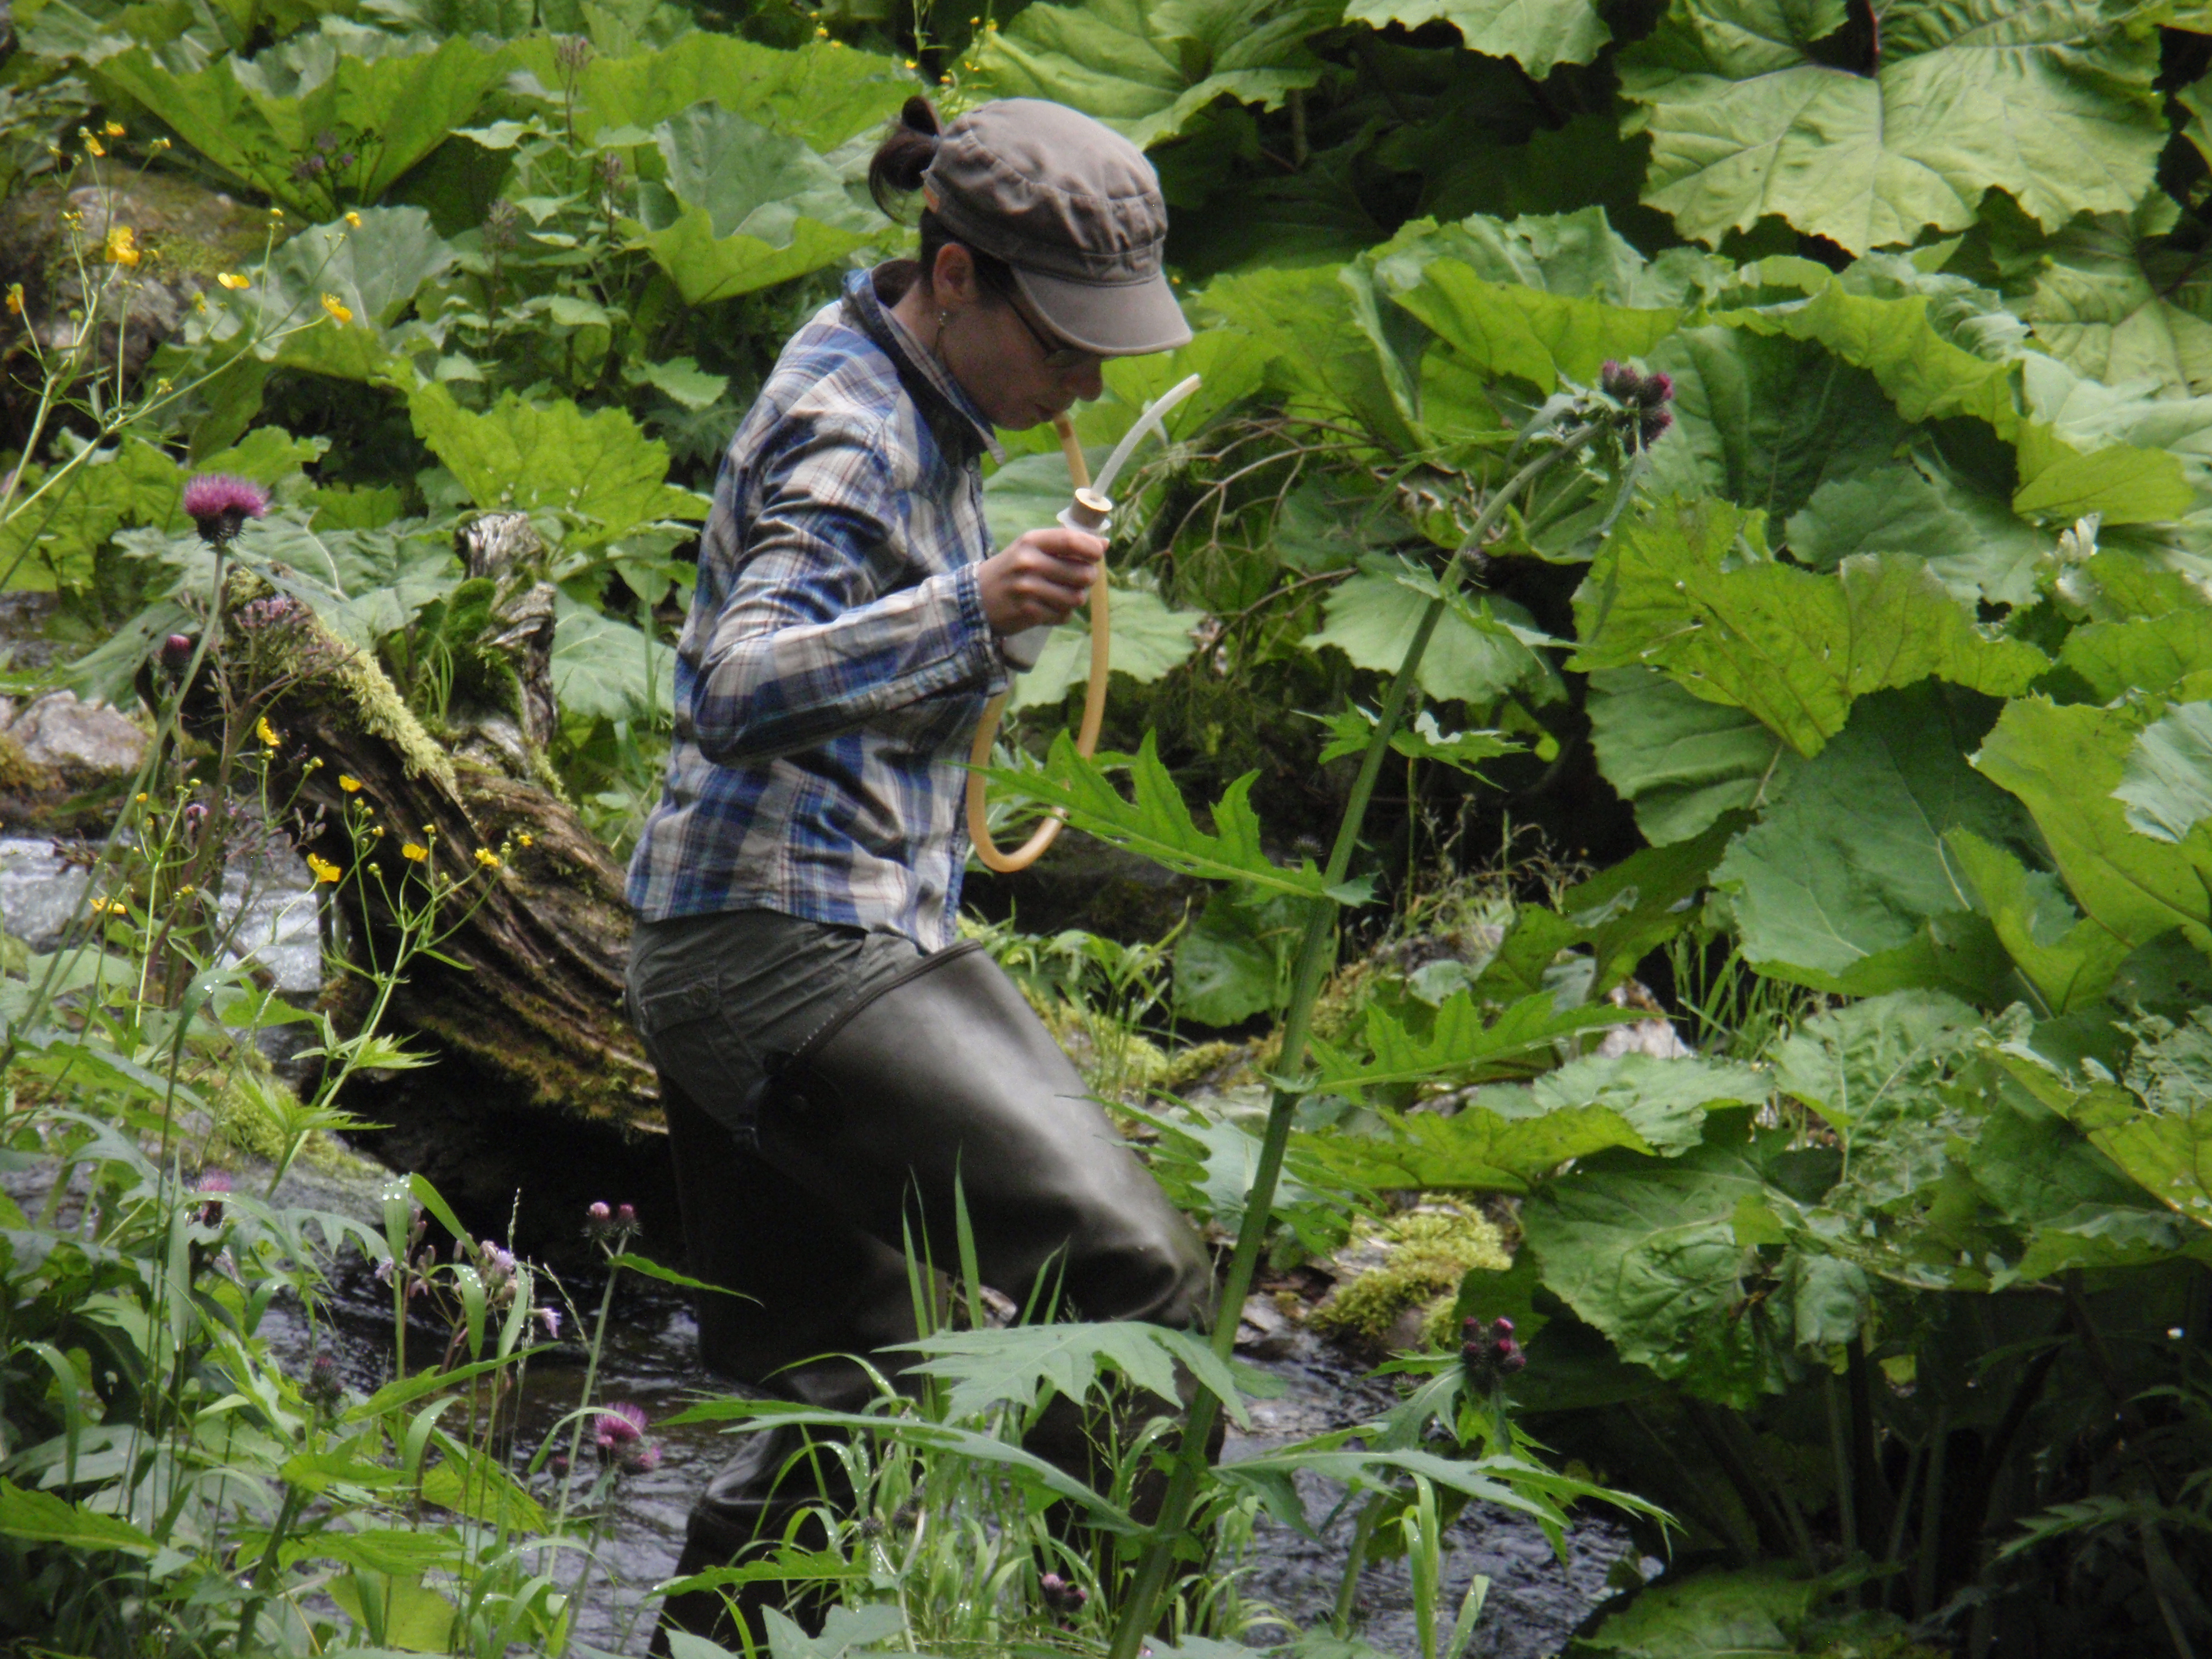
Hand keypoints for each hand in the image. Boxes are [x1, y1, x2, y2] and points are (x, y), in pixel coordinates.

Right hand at [976, 528, 1103, 633]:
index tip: (1097, 554)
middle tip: (1079, 580)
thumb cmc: (1011, 570)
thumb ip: (1065, 544)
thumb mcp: (1030, 548)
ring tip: (1063, 595)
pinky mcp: (1029, 612)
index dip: (1092, 549)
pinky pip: (1063, 615)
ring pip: (1076, 597)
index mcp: (1031, 542)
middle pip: (1082, 573)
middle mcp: (1029, 563)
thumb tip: (1104, 543)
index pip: (1072, 540)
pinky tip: (1049, 608)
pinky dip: (1062, 614)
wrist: (976, 598)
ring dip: (1075, 598)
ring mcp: (1028, 589)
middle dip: (1088, 579)